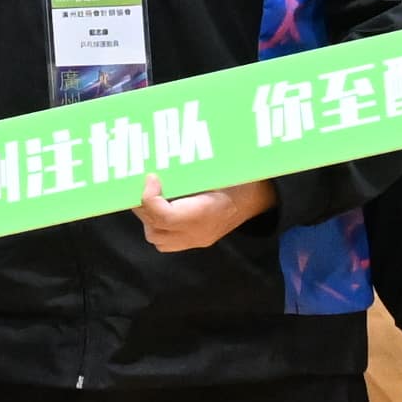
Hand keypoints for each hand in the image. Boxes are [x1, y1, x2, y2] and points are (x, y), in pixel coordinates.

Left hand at [137, 179, 268, 253]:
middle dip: (143, 206)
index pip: (165, 217)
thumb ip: (188, 172)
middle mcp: (198, 233)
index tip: (151, 177)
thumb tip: (159, 161)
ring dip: (147, 216)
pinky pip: (166, 241)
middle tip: (143, 183)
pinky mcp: (196, 241)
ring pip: (157, 237)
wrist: (258, 198)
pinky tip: (160, 205)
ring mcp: (197, 240)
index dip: (149, 198)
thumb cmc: (238, 178)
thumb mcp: (217, 170)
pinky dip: (156, 224)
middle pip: (156, 229)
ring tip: (149, 194)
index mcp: (206, 214)